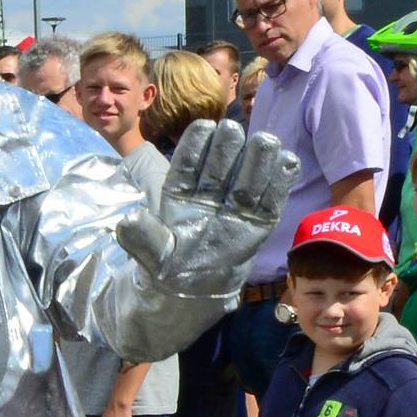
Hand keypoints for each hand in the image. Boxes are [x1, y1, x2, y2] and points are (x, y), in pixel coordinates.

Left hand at [119, 120, 302, 297]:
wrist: (195, 289)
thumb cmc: (169, 267)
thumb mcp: (152, 257)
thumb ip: (142, 240)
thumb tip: (127, 222)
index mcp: (179, 194)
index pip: (186, 166)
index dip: (194, 146)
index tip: (203, 127)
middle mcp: (209, 194)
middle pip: (218, 168)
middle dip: (226, 148)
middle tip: (234, 129)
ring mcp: (234, 206)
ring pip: (246, 180)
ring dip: (257, 161)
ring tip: (267, 141)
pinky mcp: (257, 222)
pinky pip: (269, 201)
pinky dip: (279, 183)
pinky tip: (289, 162)